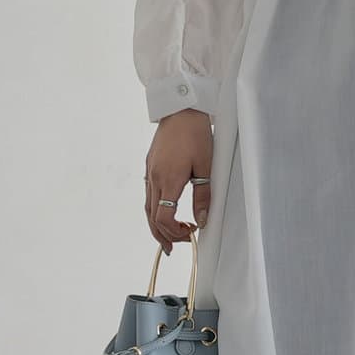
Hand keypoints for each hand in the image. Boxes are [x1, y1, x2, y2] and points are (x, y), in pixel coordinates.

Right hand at [144, 108, 212, 252]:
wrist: (181, 109)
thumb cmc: (195, 134)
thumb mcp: (206, 166)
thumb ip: (203, 196)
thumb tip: (203, 219)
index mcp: (168, 180)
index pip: (163, 218)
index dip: (175, 232)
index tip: (190, 233)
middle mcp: (154, 178)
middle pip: (152, 218)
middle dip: (164, 235)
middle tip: (177, 245)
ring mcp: (150, 172)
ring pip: (148, 208)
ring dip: (157, 226)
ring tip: (168, 237)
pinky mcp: (150, 166)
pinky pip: (149, 195)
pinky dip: (155, 210)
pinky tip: (164, 214)